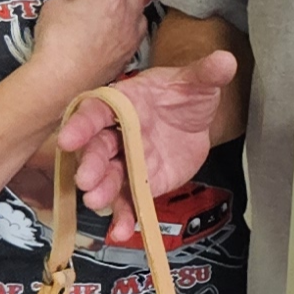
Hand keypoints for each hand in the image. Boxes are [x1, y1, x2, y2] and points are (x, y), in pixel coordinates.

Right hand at [22, 0, 156, 96]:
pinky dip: (124, 33)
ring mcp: (131, 39)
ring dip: (126, 12)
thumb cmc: (57, 39)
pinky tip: (106, 39)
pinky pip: (133, 38)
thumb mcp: (53, 6)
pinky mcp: (127, 59)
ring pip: (139, 17)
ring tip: (105, 18)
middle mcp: (128, 16)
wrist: (62, 80)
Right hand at [60, 51, 237, 237]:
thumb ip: (206, 74)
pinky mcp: (140, 184)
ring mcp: (127, 162)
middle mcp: (117, 134)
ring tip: (98, 202)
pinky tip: (123, 232)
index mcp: (122, 104)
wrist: (192, 121)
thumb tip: (226, 60)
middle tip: (87, 181)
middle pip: (97, 149)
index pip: (96, 112)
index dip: (81, 125)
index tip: (68, 138)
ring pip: (110, 178)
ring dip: (102, 191)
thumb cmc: (182, 96)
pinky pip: (129, 202)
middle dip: (91, 165)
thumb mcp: (196, 83)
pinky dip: (125, 217)